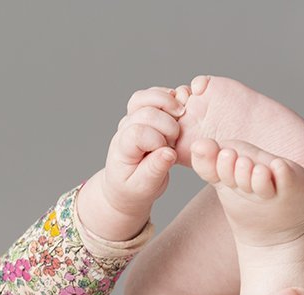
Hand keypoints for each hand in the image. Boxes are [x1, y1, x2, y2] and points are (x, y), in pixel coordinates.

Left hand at [101, 86, 183, 220]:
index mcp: (123, 148)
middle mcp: (125, 130)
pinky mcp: (143, 114)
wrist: (125, 186)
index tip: (167, 153)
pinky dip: (168, 97)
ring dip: (167, 102)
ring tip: (180, 114)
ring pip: (144, 97)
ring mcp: (132, 120)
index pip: (139, 132)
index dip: (158, 139)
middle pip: (146, 112)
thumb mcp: (144, 187)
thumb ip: (155, 170)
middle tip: (174, 141)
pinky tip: (178, 110)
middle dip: (167, 124)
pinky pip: (152, 95)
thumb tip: (169, 153)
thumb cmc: (134, 189)